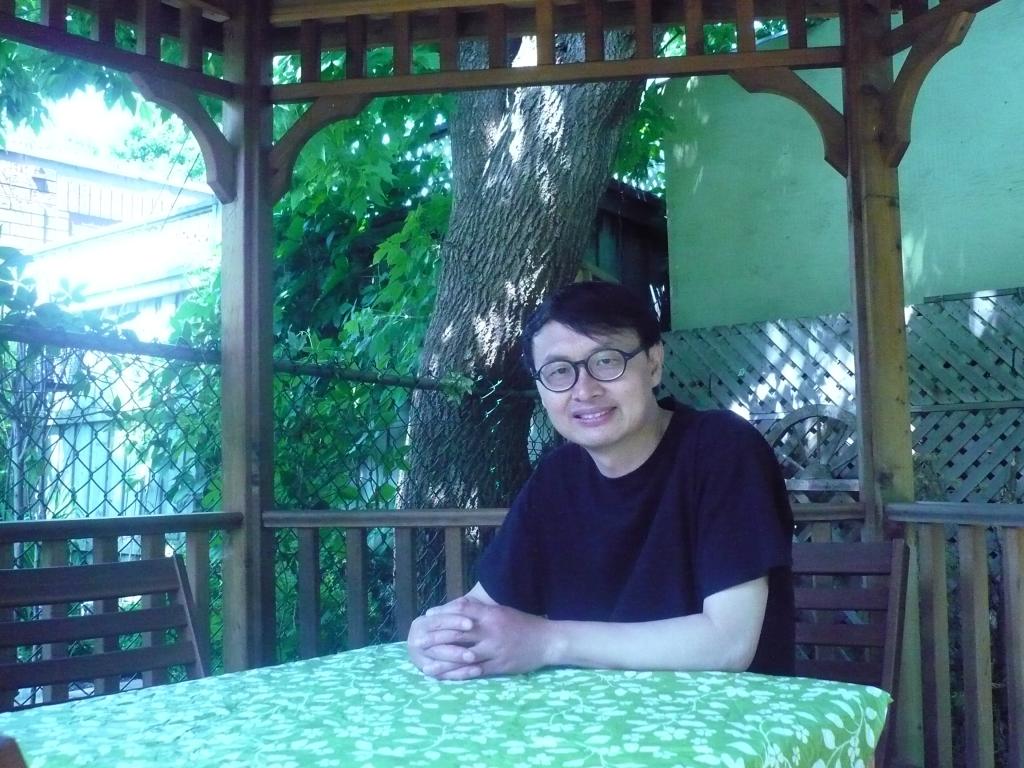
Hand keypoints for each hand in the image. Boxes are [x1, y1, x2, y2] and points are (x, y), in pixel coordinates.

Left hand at [408, 597, 555, 680]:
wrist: (547, 641)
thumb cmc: (522, 624)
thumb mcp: (502, 611)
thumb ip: (481, 611)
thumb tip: (457, 607)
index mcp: (491, 614)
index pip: (462, 610)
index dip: (443, 613)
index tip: (427, 616)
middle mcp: (491, 631)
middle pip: (458, 633)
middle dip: (436, 638)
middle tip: (417, 642)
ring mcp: (495, 650)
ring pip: (463, 656)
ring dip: (442, 661)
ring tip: (425, 665)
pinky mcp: (499, 666)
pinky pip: (474, 672)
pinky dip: (458, 675)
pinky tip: (445, 677)